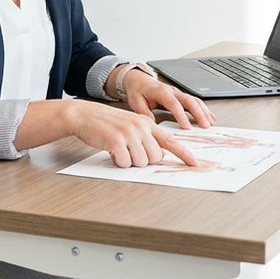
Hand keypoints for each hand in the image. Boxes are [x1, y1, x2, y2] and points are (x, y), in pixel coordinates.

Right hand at [68, 100, 199, 167]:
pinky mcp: (116, 141)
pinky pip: (125, 163)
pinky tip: (111, 151)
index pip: (170, 140)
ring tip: (119, 148)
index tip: (194, 163)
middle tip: (129, 151)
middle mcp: (141, 127)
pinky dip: (118, 162)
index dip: (183, 153)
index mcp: (147, 123)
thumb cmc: (107, 123)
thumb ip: (146, 137)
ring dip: (129, 161)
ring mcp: (129, 133)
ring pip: (141, 162)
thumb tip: (158, 156)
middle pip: (155, 158)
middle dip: (143, 160)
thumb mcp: (131, 125)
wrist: (85, 115)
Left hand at [121, 69, 215, 129]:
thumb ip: (144, 112)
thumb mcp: (136, 102)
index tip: (187, 127)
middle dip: (199, 114)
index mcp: (162, 92)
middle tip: (205, 126)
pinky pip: (195, 101)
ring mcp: (179, 93)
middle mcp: (173, 91)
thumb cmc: (138, 91)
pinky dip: (204, 109)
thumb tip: (153, 124)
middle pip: (190, 101)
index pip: (174, 104)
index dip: (181, 116)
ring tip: (211, 123)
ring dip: (204, 112)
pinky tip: (210, 117)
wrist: (139, 80)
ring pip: (195, 100)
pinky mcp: (182, 96)